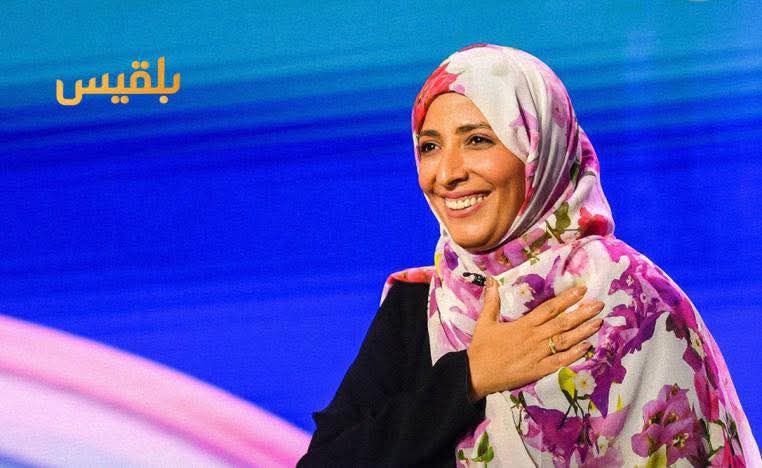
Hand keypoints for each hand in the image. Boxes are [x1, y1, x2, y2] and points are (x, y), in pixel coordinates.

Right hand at [466, 277, 602, 401]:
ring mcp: (538, 354)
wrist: (476, 374)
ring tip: (599, 322)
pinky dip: (574, 354)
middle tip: (600, 304)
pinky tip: (587, 347)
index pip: (549, 308)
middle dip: (582, 313)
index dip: (567, 299)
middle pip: (562, 323)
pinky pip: (560, 361)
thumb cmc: (481, 348)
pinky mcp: (538, 370)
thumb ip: (491, 301)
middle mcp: (534, 337)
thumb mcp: (484, 322)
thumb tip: (491, 280)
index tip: (582, 290)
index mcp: (523, 325)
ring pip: (565, 340)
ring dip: (583, 331)